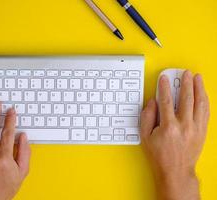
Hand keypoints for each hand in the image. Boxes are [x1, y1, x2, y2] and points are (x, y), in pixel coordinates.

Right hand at [141, 71, 209, 199]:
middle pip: (186, 98)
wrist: (176, 171)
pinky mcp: (202, 132)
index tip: (164, 78)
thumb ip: (146, 117)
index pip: (166, 101)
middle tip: (185, 73)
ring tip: (197, 78)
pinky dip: (205, 100)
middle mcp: (184, 125)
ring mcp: (196, 128)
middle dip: (185, 83)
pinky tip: (203, 94)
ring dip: (199, 88)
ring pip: (199, 103)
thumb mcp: (145, 137)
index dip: (164, 87)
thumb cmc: (159, 155)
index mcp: (168, 126)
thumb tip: (152, 102)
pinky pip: (206, 112)